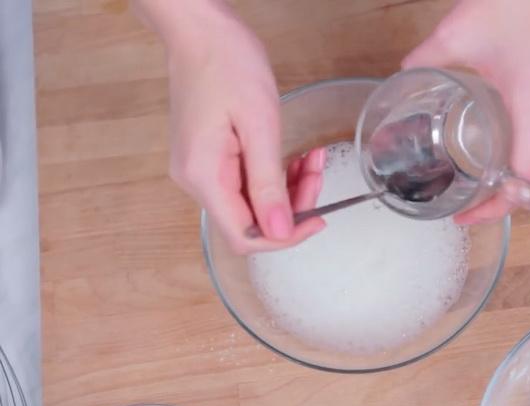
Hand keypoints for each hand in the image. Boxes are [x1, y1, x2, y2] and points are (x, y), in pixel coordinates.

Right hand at [133, 0, 324, 252]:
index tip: (318, 218)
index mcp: (204, 176)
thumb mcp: (259, 123)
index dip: (284, 237)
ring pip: (251, 202)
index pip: (244, 235)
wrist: (200, 30)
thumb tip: (281, 232)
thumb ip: (269, 183)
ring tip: (311, 159)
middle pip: (250, 219)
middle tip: (318, 171)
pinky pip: (245, 181)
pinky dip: (273, 175)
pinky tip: (294, 156)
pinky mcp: (209, 157)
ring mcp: (200, 169)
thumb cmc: (228, 64)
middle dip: (292, 205)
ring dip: (287, 188)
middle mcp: (196, 180)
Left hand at [403, 0, 529, 223]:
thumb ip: (424, 62)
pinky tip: (509, 154)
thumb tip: (402, 79)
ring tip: (495, 191)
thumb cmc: (509, 2)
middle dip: (510, 203)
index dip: (499, 205)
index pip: (526, 177)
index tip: (467, 214)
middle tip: (473, 209)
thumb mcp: (455, 36)